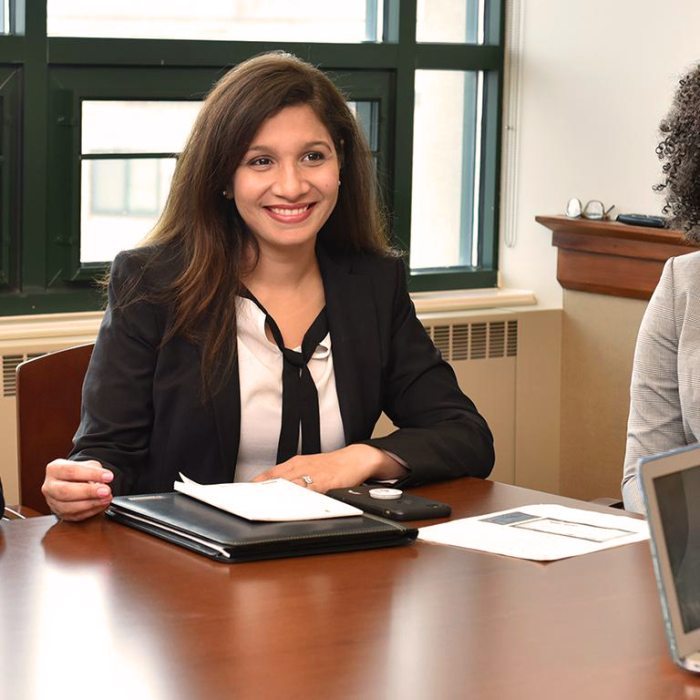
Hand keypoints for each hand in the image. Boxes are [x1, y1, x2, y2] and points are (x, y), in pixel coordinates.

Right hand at [42, 459, 113, 521]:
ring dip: (91, 503)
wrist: (72, 482)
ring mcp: (52, 502)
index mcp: (54, 469)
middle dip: (88, 492)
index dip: (92, 474)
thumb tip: (103, 480)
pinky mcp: (60, 514)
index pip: (72, 471)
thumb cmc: (80, 472)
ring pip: (68, 507)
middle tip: (106, 491)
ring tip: (106, 498)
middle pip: (66, 491)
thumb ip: (94, 470)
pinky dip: (90, 511)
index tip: (109, 477)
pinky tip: (101, 505)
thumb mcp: (87, 465)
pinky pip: (74, 516)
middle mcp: (49, 486)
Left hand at [251, 444, 404, 491]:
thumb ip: (292, 477)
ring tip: (263, 505)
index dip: (256, 483)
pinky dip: (300, 497)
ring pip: (290, 484)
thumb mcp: (309, 468)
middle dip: (262, 490)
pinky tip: (292, 504)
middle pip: (277, 479)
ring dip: (276, 494)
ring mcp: (313, 473)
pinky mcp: (326, 481)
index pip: (270, 473)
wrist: (356, 458)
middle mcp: (301, 466)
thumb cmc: (333, 466)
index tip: (243, 493)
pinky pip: (310, 490)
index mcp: (295, 463)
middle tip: (248, 501)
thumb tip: (274, 489)